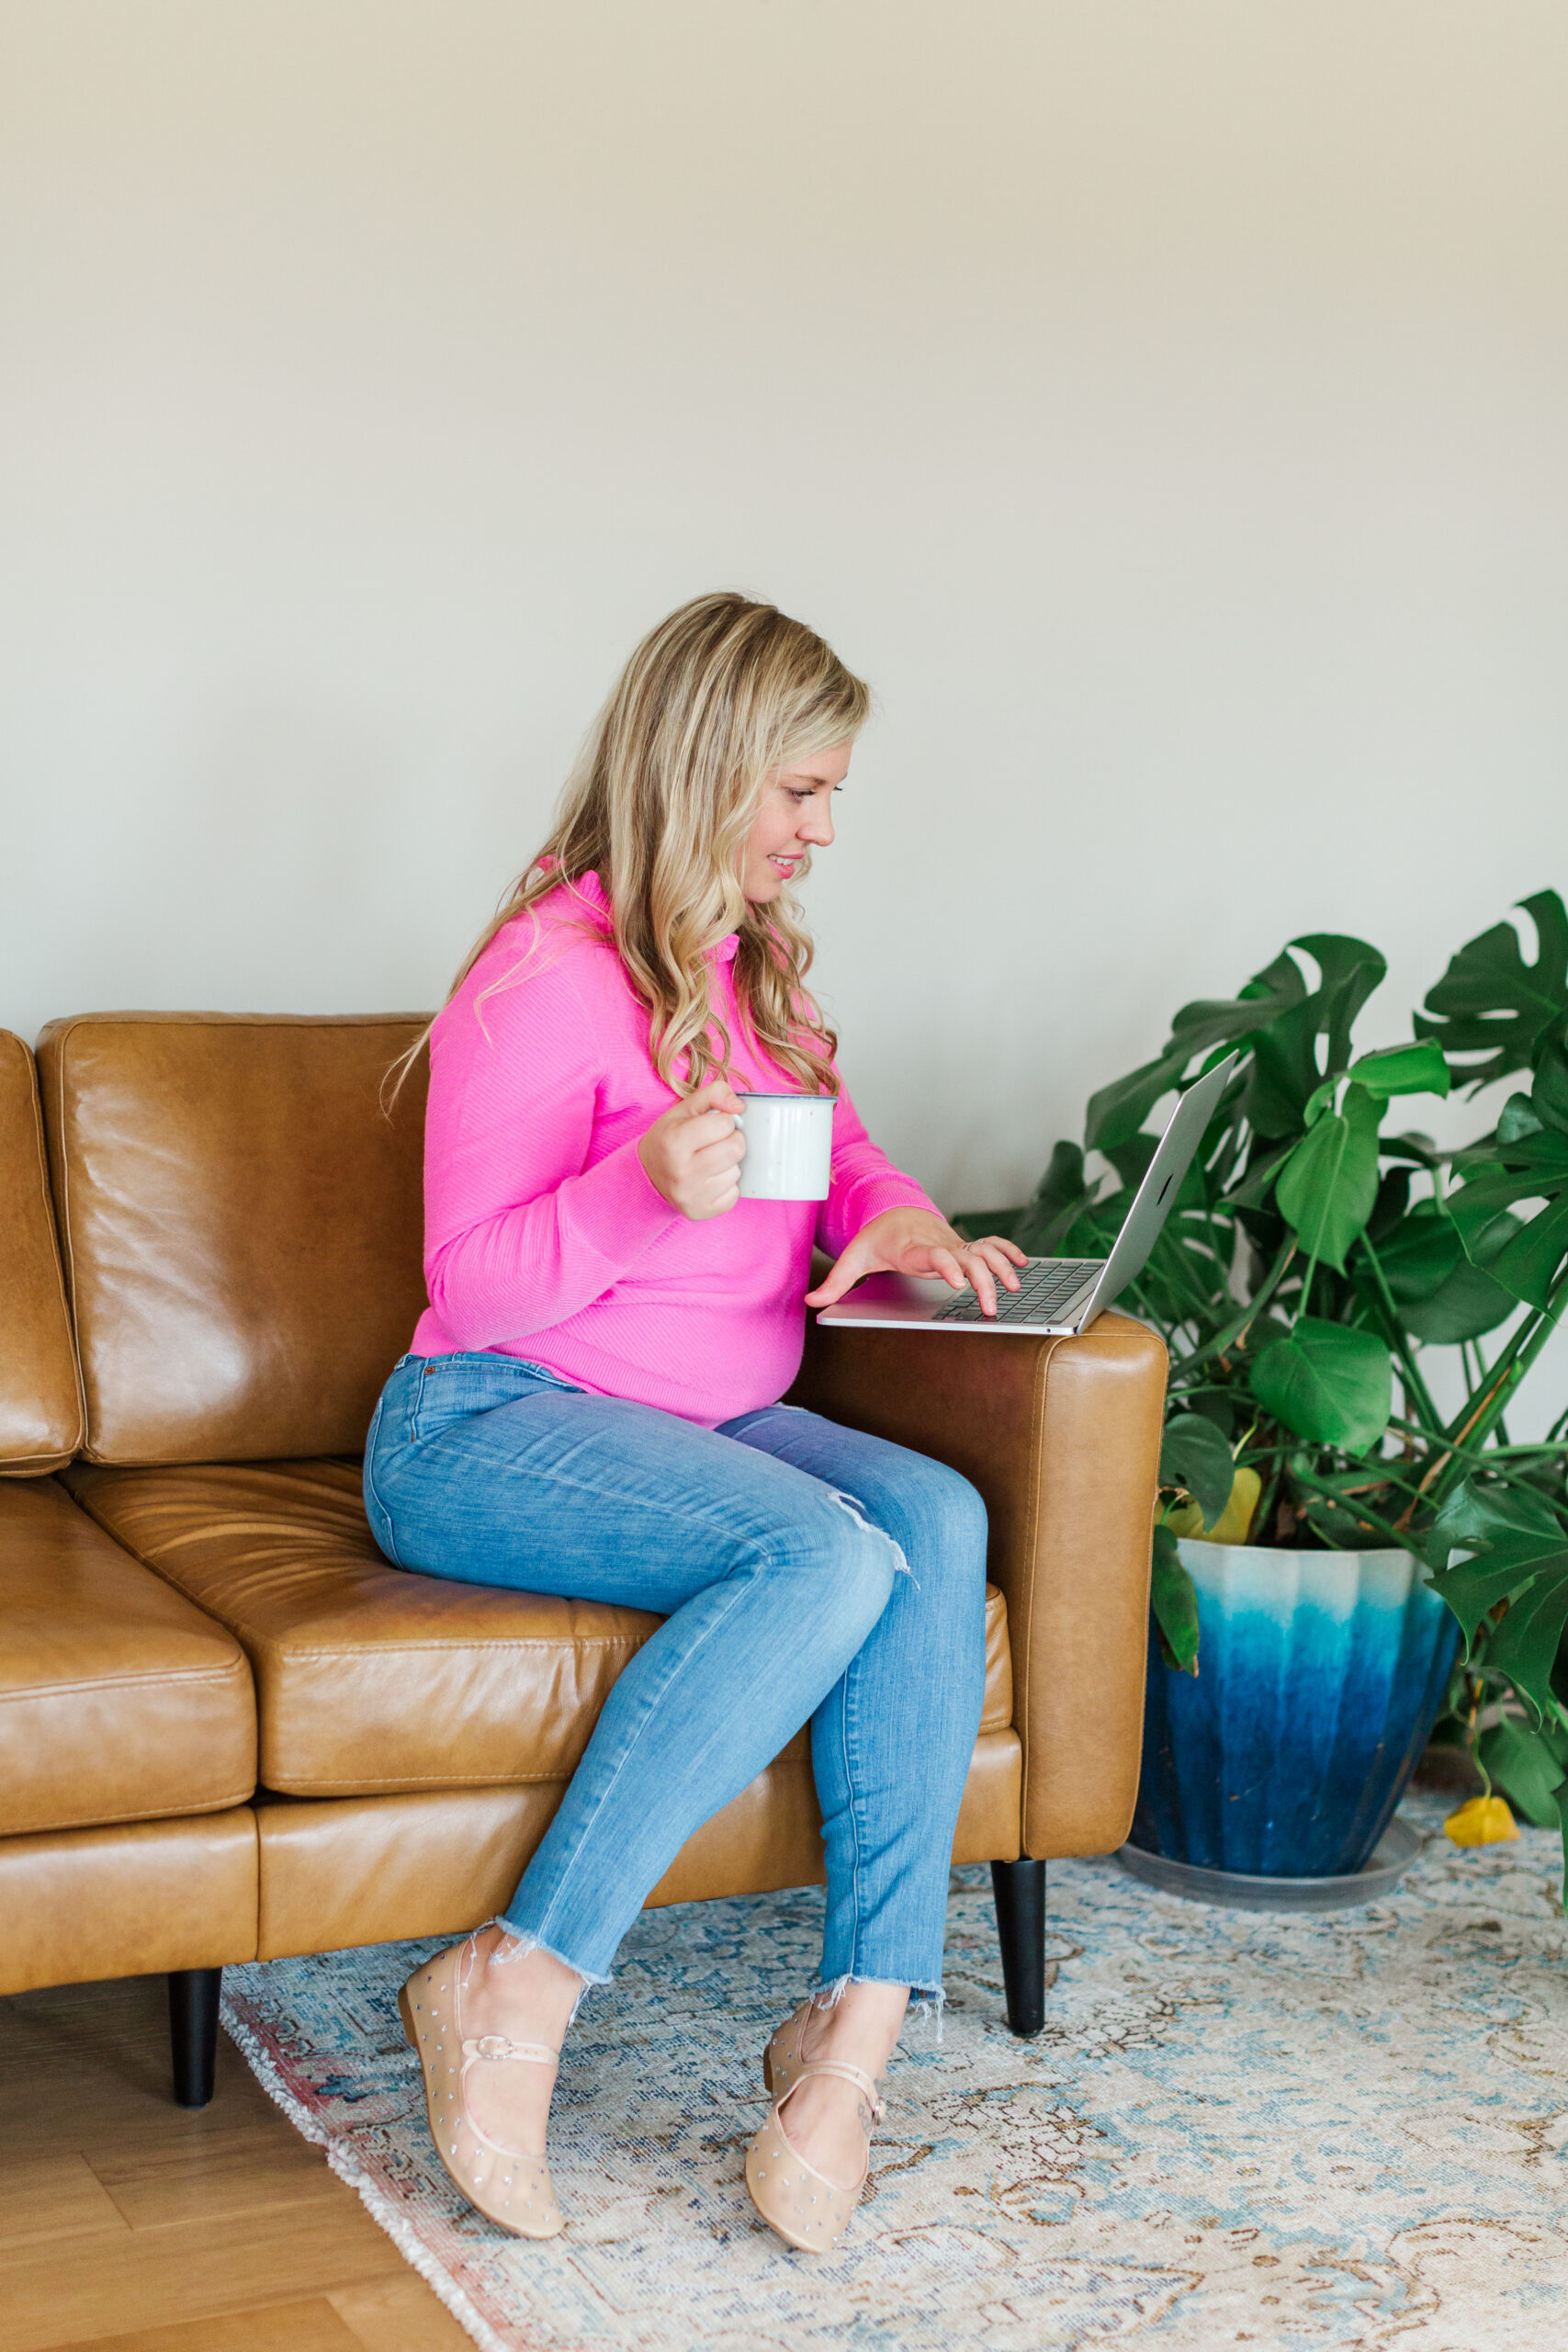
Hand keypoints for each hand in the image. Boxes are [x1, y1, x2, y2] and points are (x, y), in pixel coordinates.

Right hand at [638, 1079, 746, 1219]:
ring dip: (729, 1164)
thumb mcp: (683, 1110)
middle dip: (731, 1141)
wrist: (645, 1177)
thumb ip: (713, 1094)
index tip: (710, 1127)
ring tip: (710, 1162)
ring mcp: (691, 1195)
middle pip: (736, 1149)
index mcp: (675, 1141)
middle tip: (715, 1143)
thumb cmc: (668, 1140)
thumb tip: (739, 1105)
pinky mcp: (700, 1212)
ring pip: (736, 1172)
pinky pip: (734, 1195)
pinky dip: (727, 1186)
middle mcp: (682, 1171)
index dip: (722, 1121)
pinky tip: (710, 1180)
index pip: (725, 1124)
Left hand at [805, 1207, 1026, 1316]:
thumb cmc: (876, 1237)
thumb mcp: (853, 1257)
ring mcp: (953, 1243)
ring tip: (1013, 1289)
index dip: (947, 1265)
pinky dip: (1008, 1251)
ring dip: (1001, 1267)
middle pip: (966, 1258)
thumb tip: (811, 1302)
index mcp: (912, 1248)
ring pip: (984, 1250)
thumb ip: (836, 1283)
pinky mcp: (962, 1245)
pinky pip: (990, 1244)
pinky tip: (1021, 1265)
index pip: (933, 1255)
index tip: (958, 1282)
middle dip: (982, 1280)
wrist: (894, 1210)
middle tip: (989, 1306)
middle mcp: (937, 1244)